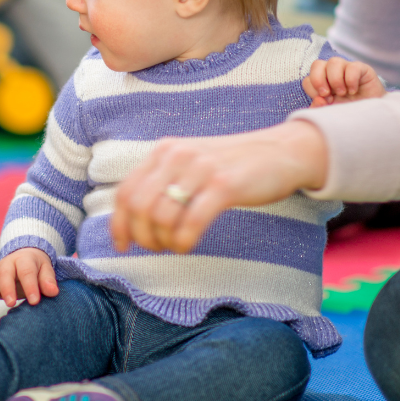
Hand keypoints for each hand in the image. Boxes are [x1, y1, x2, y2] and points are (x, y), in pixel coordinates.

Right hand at [0, 247, 57, 317]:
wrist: (23, 257)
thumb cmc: (36, 267)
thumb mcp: (45, 269)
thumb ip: (48, 280)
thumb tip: (53, 291)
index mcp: (23, 260)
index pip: (26, 271)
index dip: (30, 285)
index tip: (34, 301)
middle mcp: (6, 265)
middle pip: (3, 274)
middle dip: (6, 289)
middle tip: (11, 304)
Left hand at [109, 120, 328, 254]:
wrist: (280, 152)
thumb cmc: (231, 166)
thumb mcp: (189, 164)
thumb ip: (163, 182)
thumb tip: (135, 219)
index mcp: (163, 152)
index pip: (125, 191)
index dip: (118, 224)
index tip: (122, 246)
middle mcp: (176, 156)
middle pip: (138, 206)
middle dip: (142, 236)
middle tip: (156, 249)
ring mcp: (199, 169)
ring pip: (162, 216)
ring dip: (164, 241)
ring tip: (176, 246)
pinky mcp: (224, 185)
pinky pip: (191, 222)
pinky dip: (183, 241)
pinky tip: (188, 245)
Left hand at [303, 58, 384, 106]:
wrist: (372, 115)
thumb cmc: (349, 112)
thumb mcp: (331, 113)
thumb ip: (319, 108)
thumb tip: (319, 99)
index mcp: (321, 83)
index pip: (308, 79)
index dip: (312, 90)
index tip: (324, 101)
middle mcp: (332, 73)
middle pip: (317, 64)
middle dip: (318, 80)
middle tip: (327, 94)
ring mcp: (347, 69)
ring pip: (334, 62)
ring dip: (335, 79)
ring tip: (343, 93)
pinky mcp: (362, 69)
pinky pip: (352, 66)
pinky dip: (351, 79)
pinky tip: (354, 90)